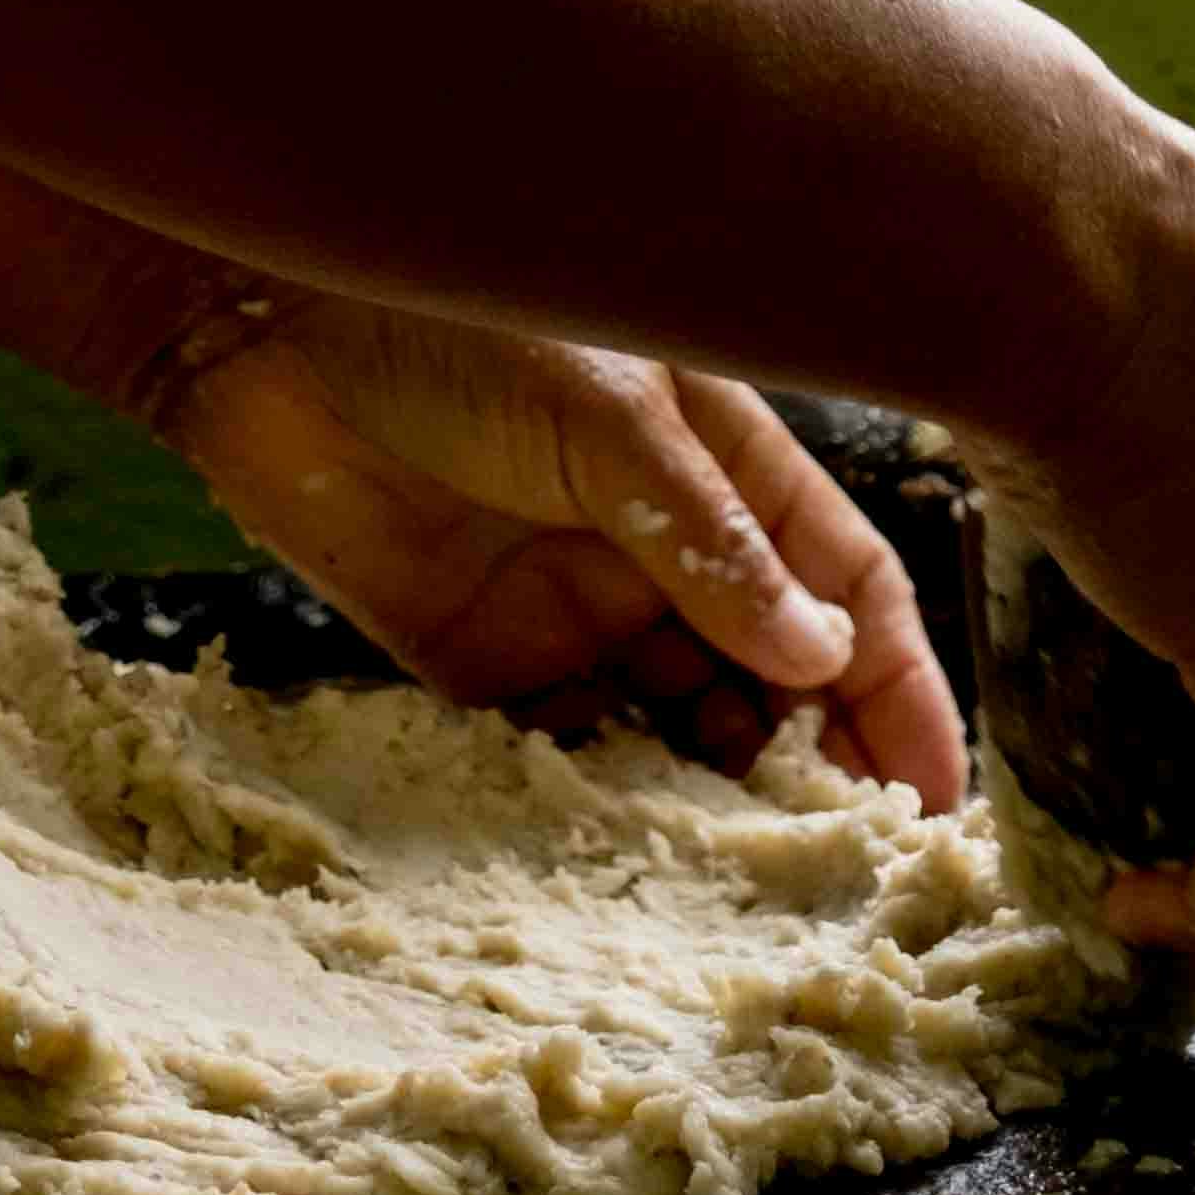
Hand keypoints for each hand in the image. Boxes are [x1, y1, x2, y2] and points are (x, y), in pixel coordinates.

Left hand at [123, 266, 971, 808]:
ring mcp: (573, 609)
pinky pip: (565, 752)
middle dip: (826, 766)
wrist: (258, 326)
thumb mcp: (605, 418)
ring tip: (762, 874)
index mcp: (722, 468)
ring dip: (722, 798)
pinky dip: (606, 803)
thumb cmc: (450, 320)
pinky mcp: (479, 662)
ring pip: (682, 728)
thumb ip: (707, 540)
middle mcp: (661, 547)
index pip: (848, 591)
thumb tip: (822, 656)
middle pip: (780, 677)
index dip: (900, 691)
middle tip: (860, 866)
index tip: (936, 795)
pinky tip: (640, 854)